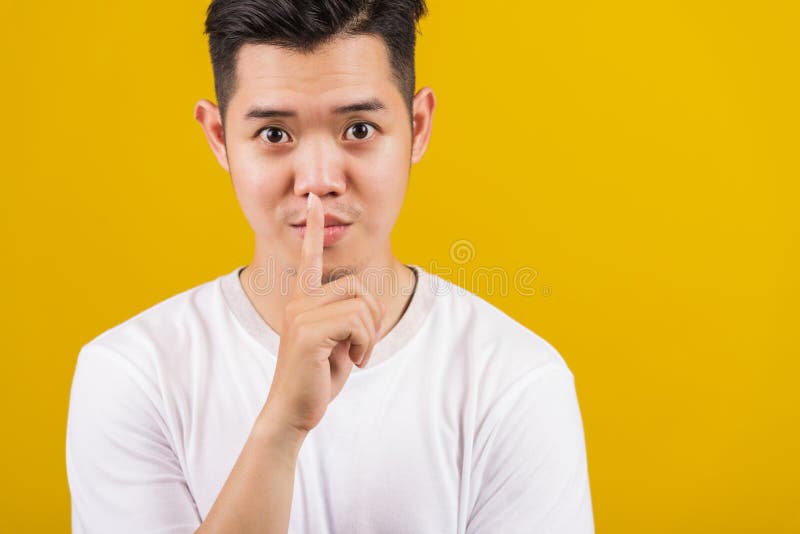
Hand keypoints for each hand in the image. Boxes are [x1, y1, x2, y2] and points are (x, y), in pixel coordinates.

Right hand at [262, 192, 384, 434]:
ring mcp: (300, 315)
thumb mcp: (338, 342)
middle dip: (372, 318)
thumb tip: (372, 305)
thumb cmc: (317, 377)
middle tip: (361, 346)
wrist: (292, 410)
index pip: (309, 258)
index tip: (313, 200)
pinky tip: (352, 363)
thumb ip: (349, 318)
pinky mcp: (306, 332)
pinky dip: (365, 345)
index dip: (313, 228)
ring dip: (370, 336)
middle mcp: (299, 301)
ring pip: (361, 307)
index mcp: (303, 300)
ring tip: (356, 356)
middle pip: (358, 287)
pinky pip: (357, 323)